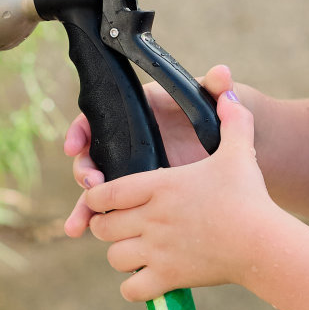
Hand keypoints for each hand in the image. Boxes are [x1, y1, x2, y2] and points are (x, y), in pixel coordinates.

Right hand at [62, 63, 236, 236]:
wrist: (235, 149)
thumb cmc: (220, 120)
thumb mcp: (218, 105)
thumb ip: (218, 88)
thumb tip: (222, 72)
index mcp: (141, 113)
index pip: (100, 118)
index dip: (81, 131)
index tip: (72, 146)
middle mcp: (131, 142)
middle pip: (93, 156)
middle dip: (84, 172)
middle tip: (91, 186)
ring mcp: (135, 170)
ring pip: (99, 189)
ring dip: (84, 206)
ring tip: (78, 226)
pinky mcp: (143, 195)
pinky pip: (116, 210)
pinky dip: (102, 222)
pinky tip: (89, 237)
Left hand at [77, 86, 285, 300]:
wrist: (263, 242)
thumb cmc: (250, 195)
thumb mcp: (240, 151)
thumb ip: (233, 119)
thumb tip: (228, 93)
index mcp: (159, 186)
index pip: (105, 192)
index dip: (96, 196)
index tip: (103, 198)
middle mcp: (151, 218)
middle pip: (102, 227)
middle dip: (106, 226)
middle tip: (119, 225)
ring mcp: (158, 251)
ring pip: (114, 258)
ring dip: (121, 255)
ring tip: (134, 251)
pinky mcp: (169, 278)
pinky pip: (132, 290)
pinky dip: (134, 287)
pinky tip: (146, 279)